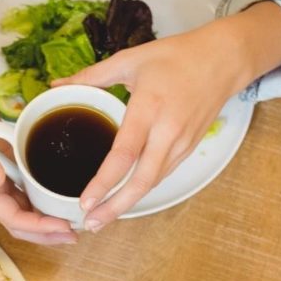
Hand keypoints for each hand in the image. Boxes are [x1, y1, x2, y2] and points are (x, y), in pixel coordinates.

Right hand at [0, 11, 75, 244]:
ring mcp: (2, 182)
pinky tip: (61, 198)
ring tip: (73, 223)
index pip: (13, 219)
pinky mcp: (11, 170)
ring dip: (49, 221)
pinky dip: (46, 200)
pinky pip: (30, 192)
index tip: (63, 227)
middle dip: (47, 233)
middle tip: (75, 234)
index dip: (38, 227)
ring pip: (28, 211)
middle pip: (22, 224)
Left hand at [54, 1, 280, 230]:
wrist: (223, 60)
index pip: (124, 155)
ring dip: (128, 203)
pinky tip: (125, 197)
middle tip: (90, 224)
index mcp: (148, 108)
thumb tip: (57, 86)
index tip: (85, 201)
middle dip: (115, 207)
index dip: (104, 183)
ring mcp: (182, 143)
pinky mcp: (189, 149)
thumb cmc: (176, 56)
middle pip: (142, 181)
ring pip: (153, 182)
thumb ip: (90, 76)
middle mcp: (167, 132)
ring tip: (102, 217)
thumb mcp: (130, 60)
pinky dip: (142, 189)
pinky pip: (162, 174)